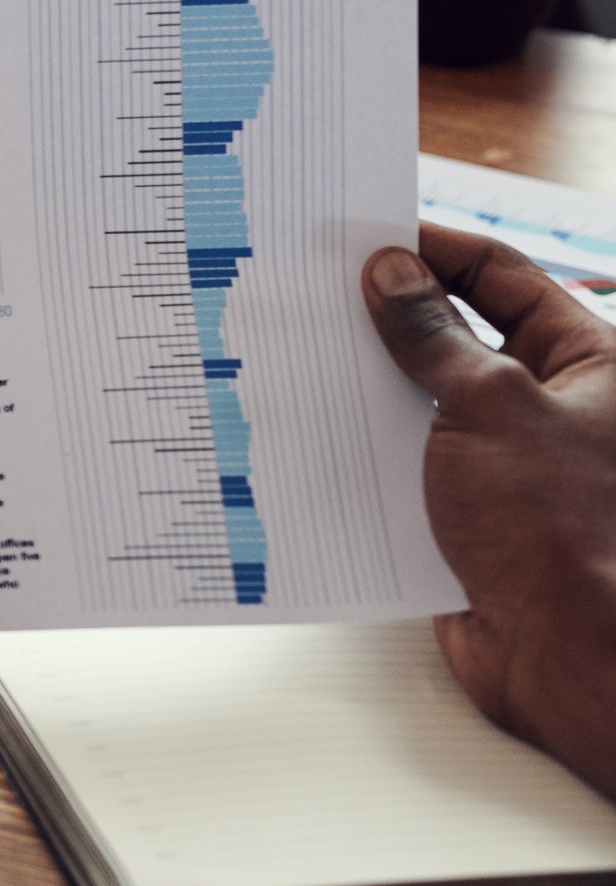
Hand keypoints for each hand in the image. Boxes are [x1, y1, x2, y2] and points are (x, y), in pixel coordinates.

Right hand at [361, 226, 615, 793]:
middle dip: (388, 316)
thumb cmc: (560, 524)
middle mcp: (554, 404)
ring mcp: (509, 459)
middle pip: (459, 334)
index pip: (503, 277)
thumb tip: (391, 274)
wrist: (567, 651)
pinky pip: (408, 463)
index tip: (366, 235)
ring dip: (369, 385)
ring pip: (425, 400)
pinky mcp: (469, 512)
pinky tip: (312, 434)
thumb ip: (433, 336)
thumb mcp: (490, 404)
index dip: (435, 249)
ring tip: (298, 358)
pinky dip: (365, 449)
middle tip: (314, 293)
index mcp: (590, 361)